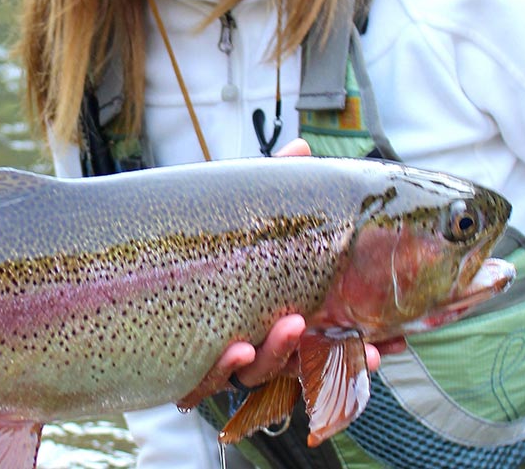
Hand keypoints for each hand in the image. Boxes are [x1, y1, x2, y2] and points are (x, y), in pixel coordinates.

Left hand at [177, 138, 390, 410]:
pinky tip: (235, 348)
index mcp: (277, 315)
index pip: (329, 340)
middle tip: (366, 347)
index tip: (392, 347)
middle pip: (305, 365)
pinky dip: (223, 367)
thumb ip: (272, 187)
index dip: (362, 350)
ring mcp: (223, 359)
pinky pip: (207, 378)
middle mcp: (256, 344)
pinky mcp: (185, 365)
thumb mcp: (240, 216)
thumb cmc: (202, 245)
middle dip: (337, 359)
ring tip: (291, 325)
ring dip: (280, 354)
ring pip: (260, 373)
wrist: (132, 270)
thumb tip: (301, 147)